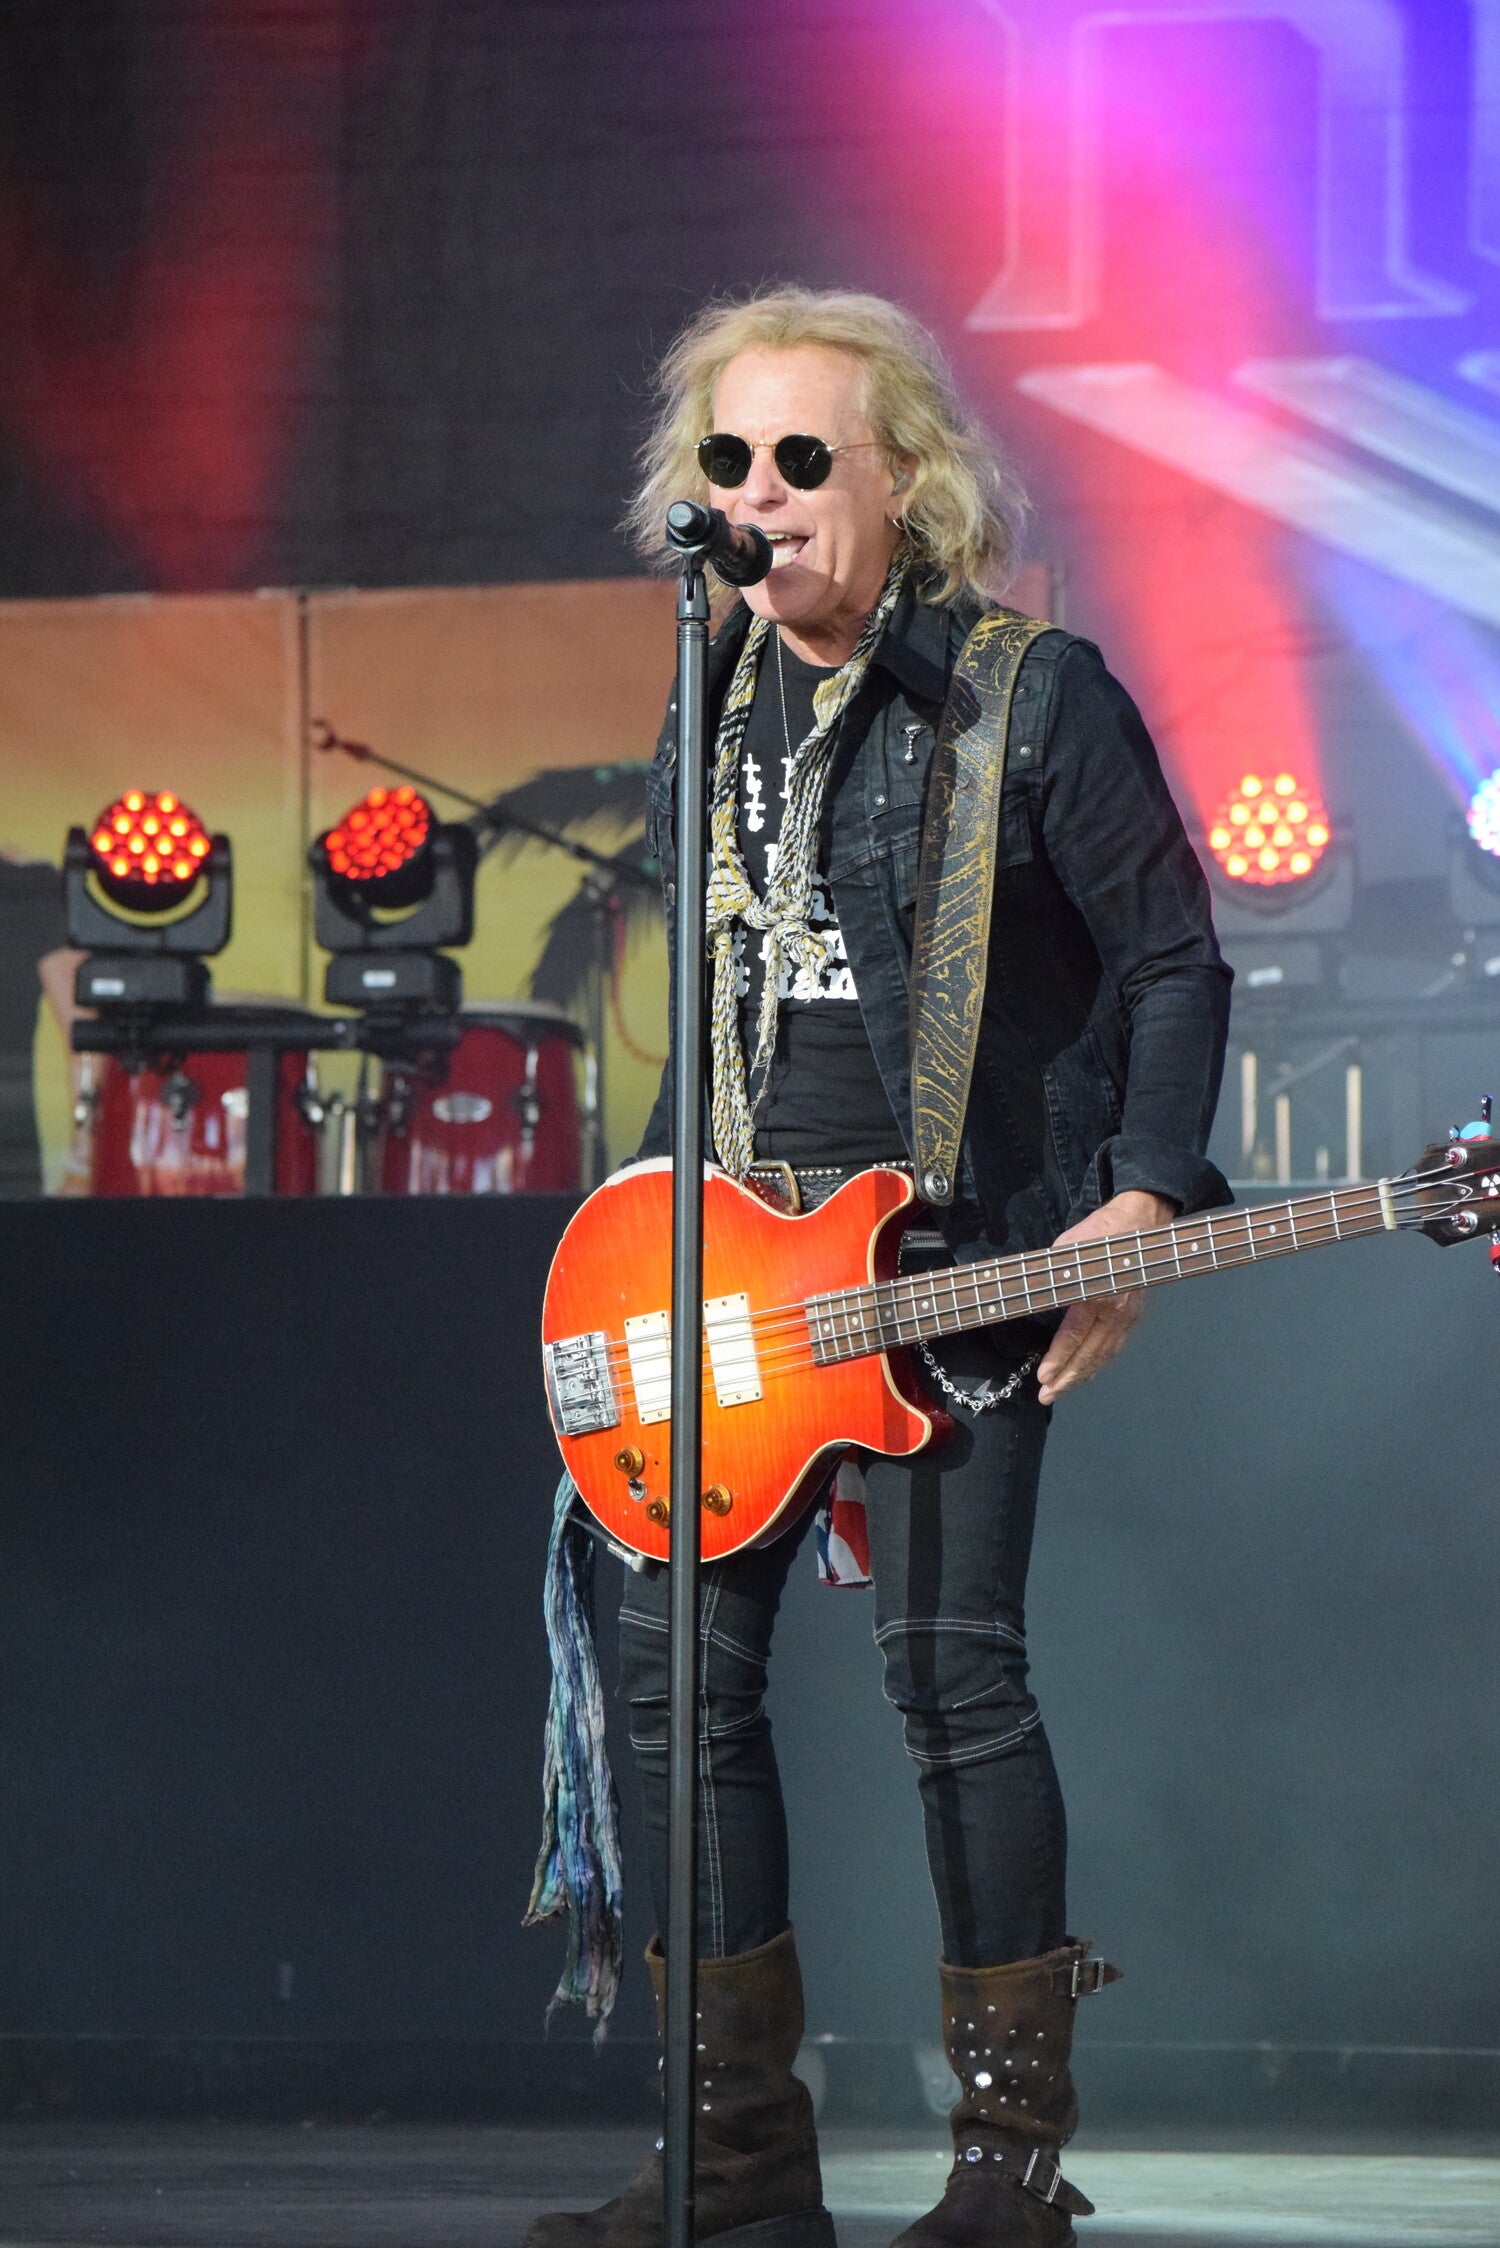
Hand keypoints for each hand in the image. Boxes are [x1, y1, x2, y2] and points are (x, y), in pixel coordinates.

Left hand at [1035, 1190, 1174, 1405]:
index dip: (1059, 1358)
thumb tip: (1031, 1290)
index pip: (1076, 1334)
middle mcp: (1117, 1310)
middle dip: (1067, 1378)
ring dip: (1081, 1375)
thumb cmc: (1101, 1230)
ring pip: (1104, 1354)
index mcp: (1099, 1294)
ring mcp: (1128, 1315)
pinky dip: (1098, 1363)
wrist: (1141, 1220)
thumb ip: (1052, 1273)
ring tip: (1060, 1390)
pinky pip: (1114, 1346)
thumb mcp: (1068, 1246)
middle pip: (1090, 1353)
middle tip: (1047, 1395)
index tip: (1044, 1377)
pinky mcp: (1133, 1315)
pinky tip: (1086, 1372)